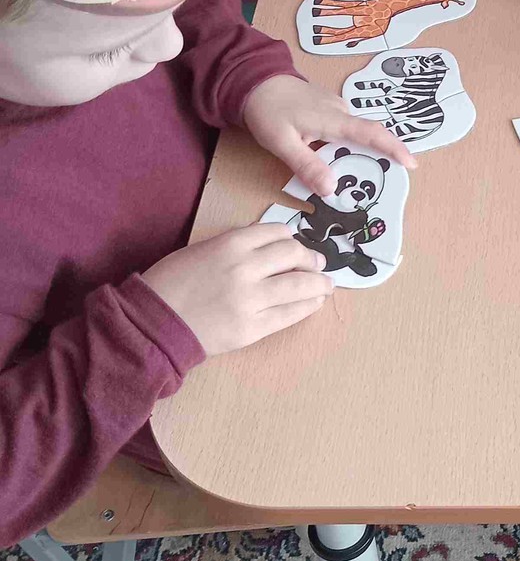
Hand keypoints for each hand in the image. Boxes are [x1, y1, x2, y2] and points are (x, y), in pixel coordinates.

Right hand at [143, 225, 332, 355]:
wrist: (152, 323)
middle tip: (318, 264)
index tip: (296, 245)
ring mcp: (251, 299)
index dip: (291, 239)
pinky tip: (315, 302)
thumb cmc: (171, 284)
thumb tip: (269, 247)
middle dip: (311, 259)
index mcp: (230, 244)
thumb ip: (235, 246)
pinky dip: (307, 306)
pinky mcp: (252, 328)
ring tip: (326, 285)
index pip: (276, 233)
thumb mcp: (201, 250)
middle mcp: (245, 268)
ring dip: (318, 284)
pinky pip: (289, 314)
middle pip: (294, 256)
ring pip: (299, 286)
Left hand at [242, 73, 415, 193]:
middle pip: (368, 137)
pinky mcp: (329, 109)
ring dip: (358, 155)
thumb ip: (307, 166)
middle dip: (379, 158)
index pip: (371, 134)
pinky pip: (345, 130)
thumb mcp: (281, 143)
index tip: (411, 164)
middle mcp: (341, 111)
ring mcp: (336, 108)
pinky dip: (346, 146)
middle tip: (378, 183)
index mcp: (333, 120)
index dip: (394, 148)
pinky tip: (335, 160)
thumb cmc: (267, 110)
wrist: (255, 79)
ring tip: (354, 178)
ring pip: (355, 135)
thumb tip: (331, 190)